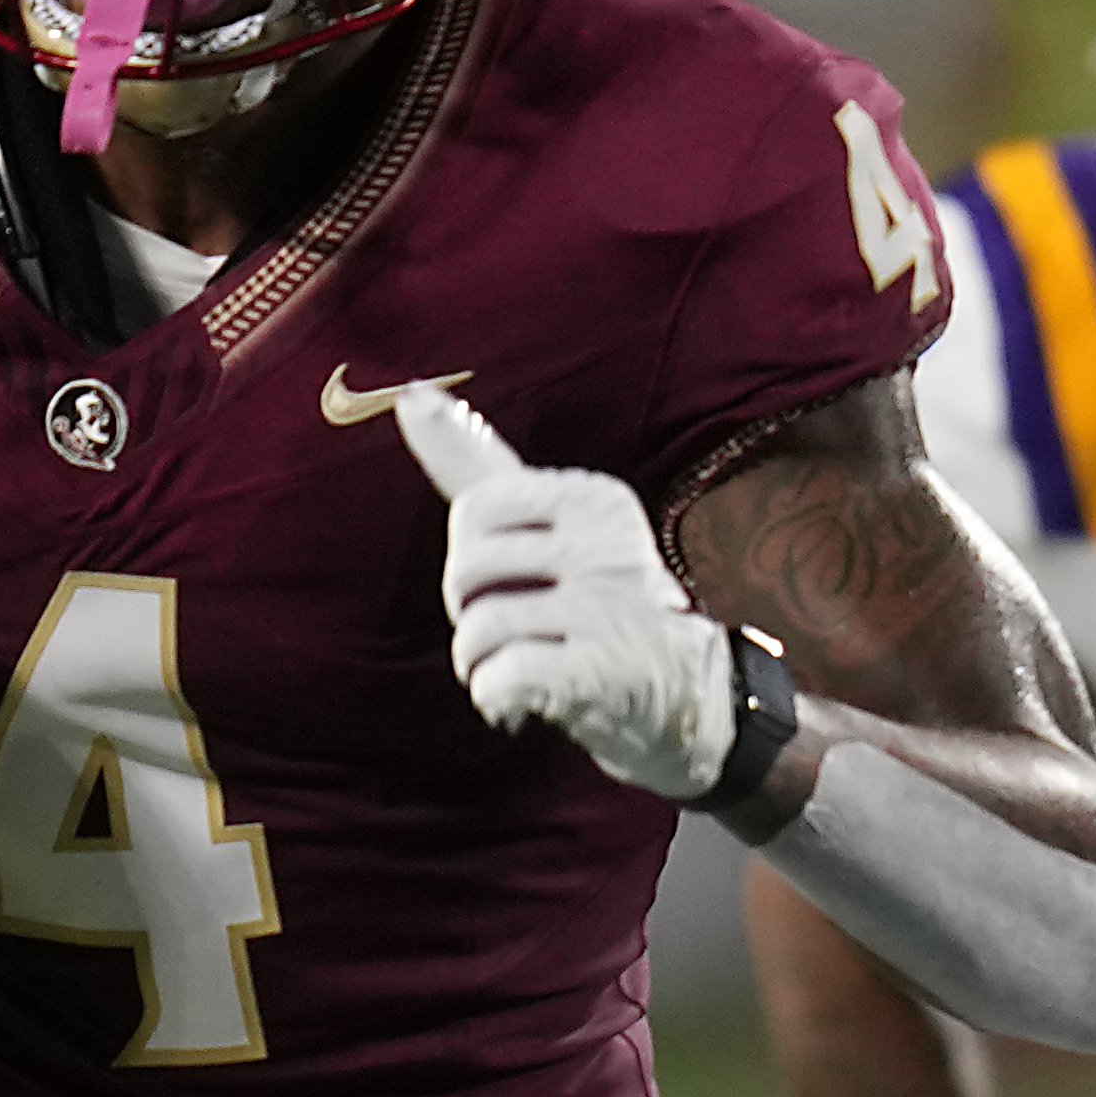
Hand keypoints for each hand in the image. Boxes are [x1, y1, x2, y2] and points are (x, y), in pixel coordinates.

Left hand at [394, 387, 732, 799]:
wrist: (683, 694)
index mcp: (593, 498)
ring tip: (521, 669)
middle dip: (470, 613)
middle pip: (468, 569)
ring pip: (479, 629)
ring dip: (480, 665)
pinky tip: (525, 700)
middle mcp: (608, 544)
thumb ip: (479, 463)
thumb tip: (412, 396)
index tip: (512, 579)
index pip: (475, 509)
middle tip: (520, 629)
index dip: (471, 558)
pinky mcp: (603, 673)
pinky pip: (501, 679)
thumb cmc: (594, 601)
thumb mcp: (550, 522)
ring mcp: (609, 608)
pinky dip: (496, 699)